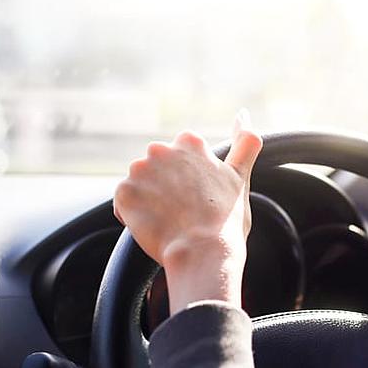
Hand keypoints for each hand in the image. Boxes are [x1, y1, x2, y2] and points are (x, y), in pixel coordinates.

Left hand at [113, 110, 262, 313]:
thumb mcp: (239, 177)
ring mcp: (140, 170)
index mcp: (190, 142)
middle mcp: (161, 149)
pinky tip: (154, 227)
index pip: (180, 158)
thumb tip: (244, 115)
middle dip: (165, 188)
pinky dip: (134, 216)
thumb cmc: (225, 220)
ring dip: (149, 201)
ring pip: (140, 186)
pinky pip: (123, 203)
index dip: (188, 181)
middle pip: (157, 169)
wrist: (203, 252)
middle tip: (184, 212)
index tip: (198, 198)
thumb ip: (244, 144)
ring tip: (169, 221)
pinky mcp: (124, 192)